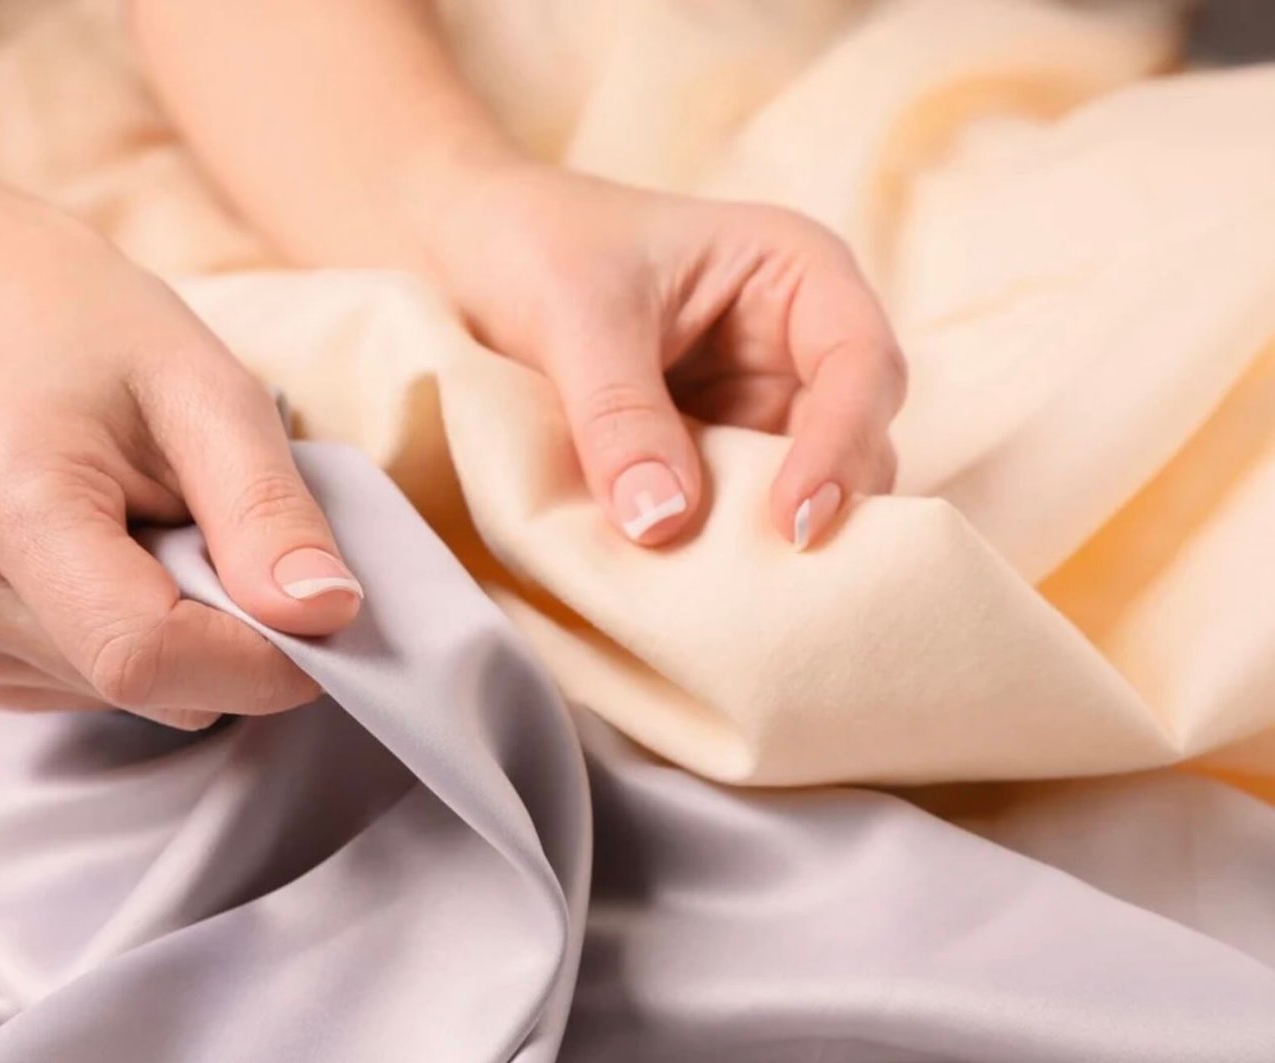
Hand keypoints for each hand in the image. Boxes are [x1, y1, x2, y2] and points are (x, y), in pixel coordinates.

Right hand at [0, 205, 361, 727]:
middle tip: (241, 537)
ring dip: (200, 638)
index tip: (327, 611)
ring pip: (144, 699)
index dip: (261, 660)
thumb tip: (325, 614)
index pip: (147, 654)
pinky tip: (134, 564)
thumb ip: (267, 509)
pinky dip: (159, 644)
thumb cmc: (110, 345)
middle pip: (150, 685)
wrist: (6, 329)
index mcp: (6, 508)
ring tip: (171, 531)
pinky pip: (113, 693)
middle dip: (238, 640)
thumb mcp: (212, 393)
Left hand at [422, 166, 906, 548]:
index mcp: (796, 274)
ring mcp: (757, 407)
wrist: (463, 252)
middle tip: (774, 587)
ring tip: (729, 598)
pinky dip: (720, 552)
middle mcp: (796, 346)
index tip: (791, 522)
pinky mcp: (712, 459)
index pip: (860, 365)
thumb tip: (664, 521)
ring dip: (770, 544)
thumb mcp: (575, 315)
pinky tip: (690, 587)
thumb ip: (620, 413)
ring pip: (803, 492)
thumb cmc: (535, 246)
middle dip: (824, 510)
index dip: (842, 445)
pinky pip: (736, 517)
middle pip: (856, 441)